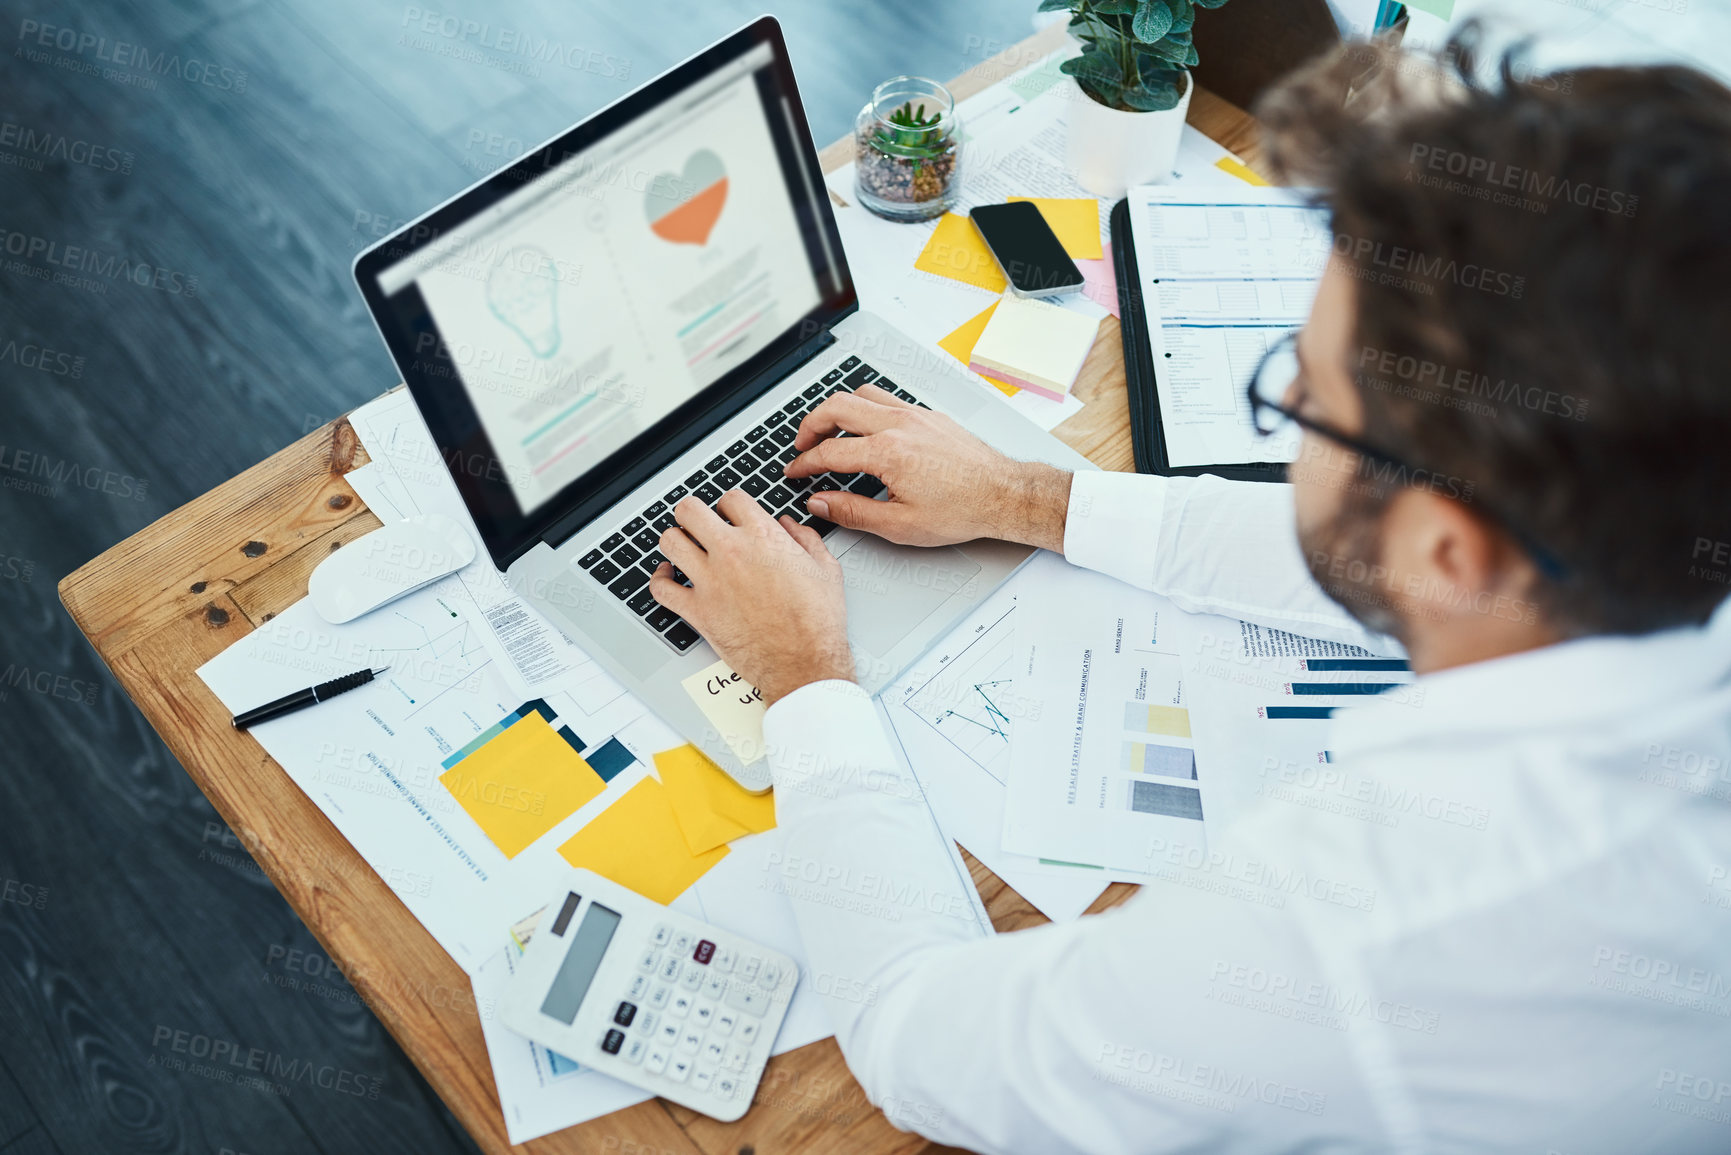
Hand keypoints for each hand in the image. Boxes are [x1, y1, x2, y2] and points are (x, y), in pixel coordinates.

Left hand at [649, 491, 854, 705]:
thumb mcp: (825, 569)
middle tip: (698, 523)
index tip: (730, 514)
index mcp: (763, 537)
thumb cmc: (817, 622)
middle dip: (693, 513)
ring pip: (670, 542)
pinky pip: (661, 589)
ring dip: (675, 541)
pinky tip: (668, 577)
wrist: (804, 662)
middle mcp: (731, 552)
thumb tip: (791, 526)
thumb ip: (806, 539)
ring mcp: (709, 581)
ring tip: (683, 546)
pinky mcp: (697, 611)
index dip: (729, 505)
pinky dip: (659, 580)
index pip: (731, 499)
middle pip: (690, 510)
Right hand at [787, 383, 1072, 550]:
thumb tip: (820, 505)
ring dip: (838, 410)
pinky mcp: (929, 414)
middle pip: (837, 407)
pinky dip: (867, 408)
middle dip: (811, 424)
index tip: (794, 472)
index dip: (804, 463)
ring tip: (829, 430)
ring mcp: (915, 414)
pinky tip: (868, 427)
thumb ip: (852, 512)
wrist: (1003, 494)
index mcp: (887, 453)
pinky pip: (887, 398)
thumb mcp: (899, 525)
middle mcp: (899, 425)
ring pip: (862, 394)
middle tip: (803, 444)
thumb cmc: (961, 510)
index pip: (829, 451)